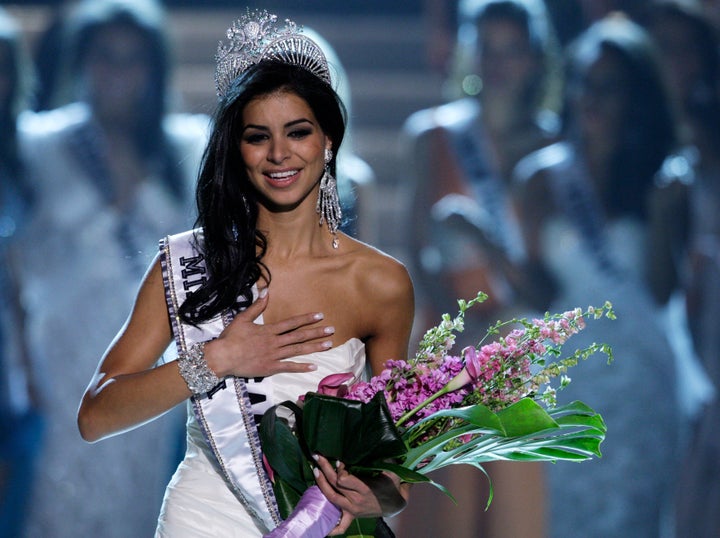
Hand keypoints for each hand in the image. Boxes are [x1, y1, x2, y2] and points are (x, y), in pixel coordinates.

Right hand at [204, 289, 333, 377]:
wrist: (222, 357)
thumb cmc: (231, 338)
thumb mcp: (242, 318)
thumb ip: (256, 306)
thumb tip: (266, 291)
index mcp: (269, 330)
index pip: (291, 323)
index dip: (306, 319)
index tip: (319, 315)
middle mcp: (275, 342)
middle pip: (299, 336)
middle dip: (316, 332)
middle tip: (331, 330)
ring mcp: (274, 355)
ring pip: (298, 350)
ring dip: (314, 347)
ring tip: (328, 344)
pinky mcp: (271, 368)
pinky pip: (289, 367)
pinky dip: (302, 367)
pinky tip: (314, 366)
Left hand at [313, 455, 408, 535]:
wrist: (396, 504)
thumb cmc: (392, 485)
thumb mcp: (391, 471)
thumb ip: (384, 459)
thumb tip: (378, 445)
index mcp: (364, 489)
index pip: (344, 479)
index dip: (339, 468)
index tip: (339, 460)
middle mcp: (356, 501)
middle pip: (335, 484)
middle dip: (325, 468)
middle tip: (317, 456)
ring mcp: (352, 510)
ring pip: (331, 498)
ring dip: (321, 484)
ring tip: (315, 470)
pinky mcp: (352, 516)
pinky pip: (341, 527)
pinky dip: (332, 528)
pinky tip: (323, 525)